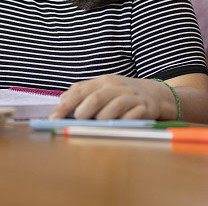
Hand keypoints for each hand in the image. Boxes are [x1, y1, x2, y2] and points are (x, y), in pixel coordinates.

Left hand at [48, 75, 170, 119]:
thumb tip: (61, 101)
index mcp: (103, 81)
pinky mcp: (144, 109)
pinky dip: (120, 125)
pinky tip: (116, 127)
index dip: (64, 106)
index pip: (80, 91)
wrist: (155, 94)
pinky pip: (129, 119)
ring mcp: (131, 97)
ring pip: (111, 110)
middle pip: (95, 99)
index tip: (52, 119)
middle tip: (78, 122)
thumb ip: (83, 92)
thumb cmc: (122, 94)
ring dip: (101, 121)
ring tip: (98, 125)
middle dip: (82, 114)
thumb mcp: (103, 88)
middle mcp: (117, 87)